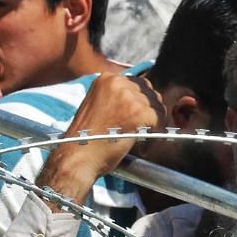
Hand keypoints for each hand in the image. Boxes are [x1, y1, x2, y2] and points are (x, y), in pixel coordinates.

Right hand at [35, 73, 165, 205]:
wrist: (77, 157)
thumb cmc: (86, 139)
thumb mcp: (98, 106)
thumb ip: (118, 100)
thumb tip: (142, 103)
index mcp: (107, 79)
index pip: (138, 85)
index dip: (142, 103)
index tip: (140, 117)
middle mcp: (118, 83)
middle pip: (150, 94)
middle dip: (150, 112)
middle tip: (145, 130)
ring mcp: (129, 97)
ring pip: (157, 107)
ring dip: (154, 124)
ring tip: (142, 139)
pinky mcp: (139, 112)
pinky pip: (160, 121)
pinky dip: (155, 136)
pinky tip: (144, 147)